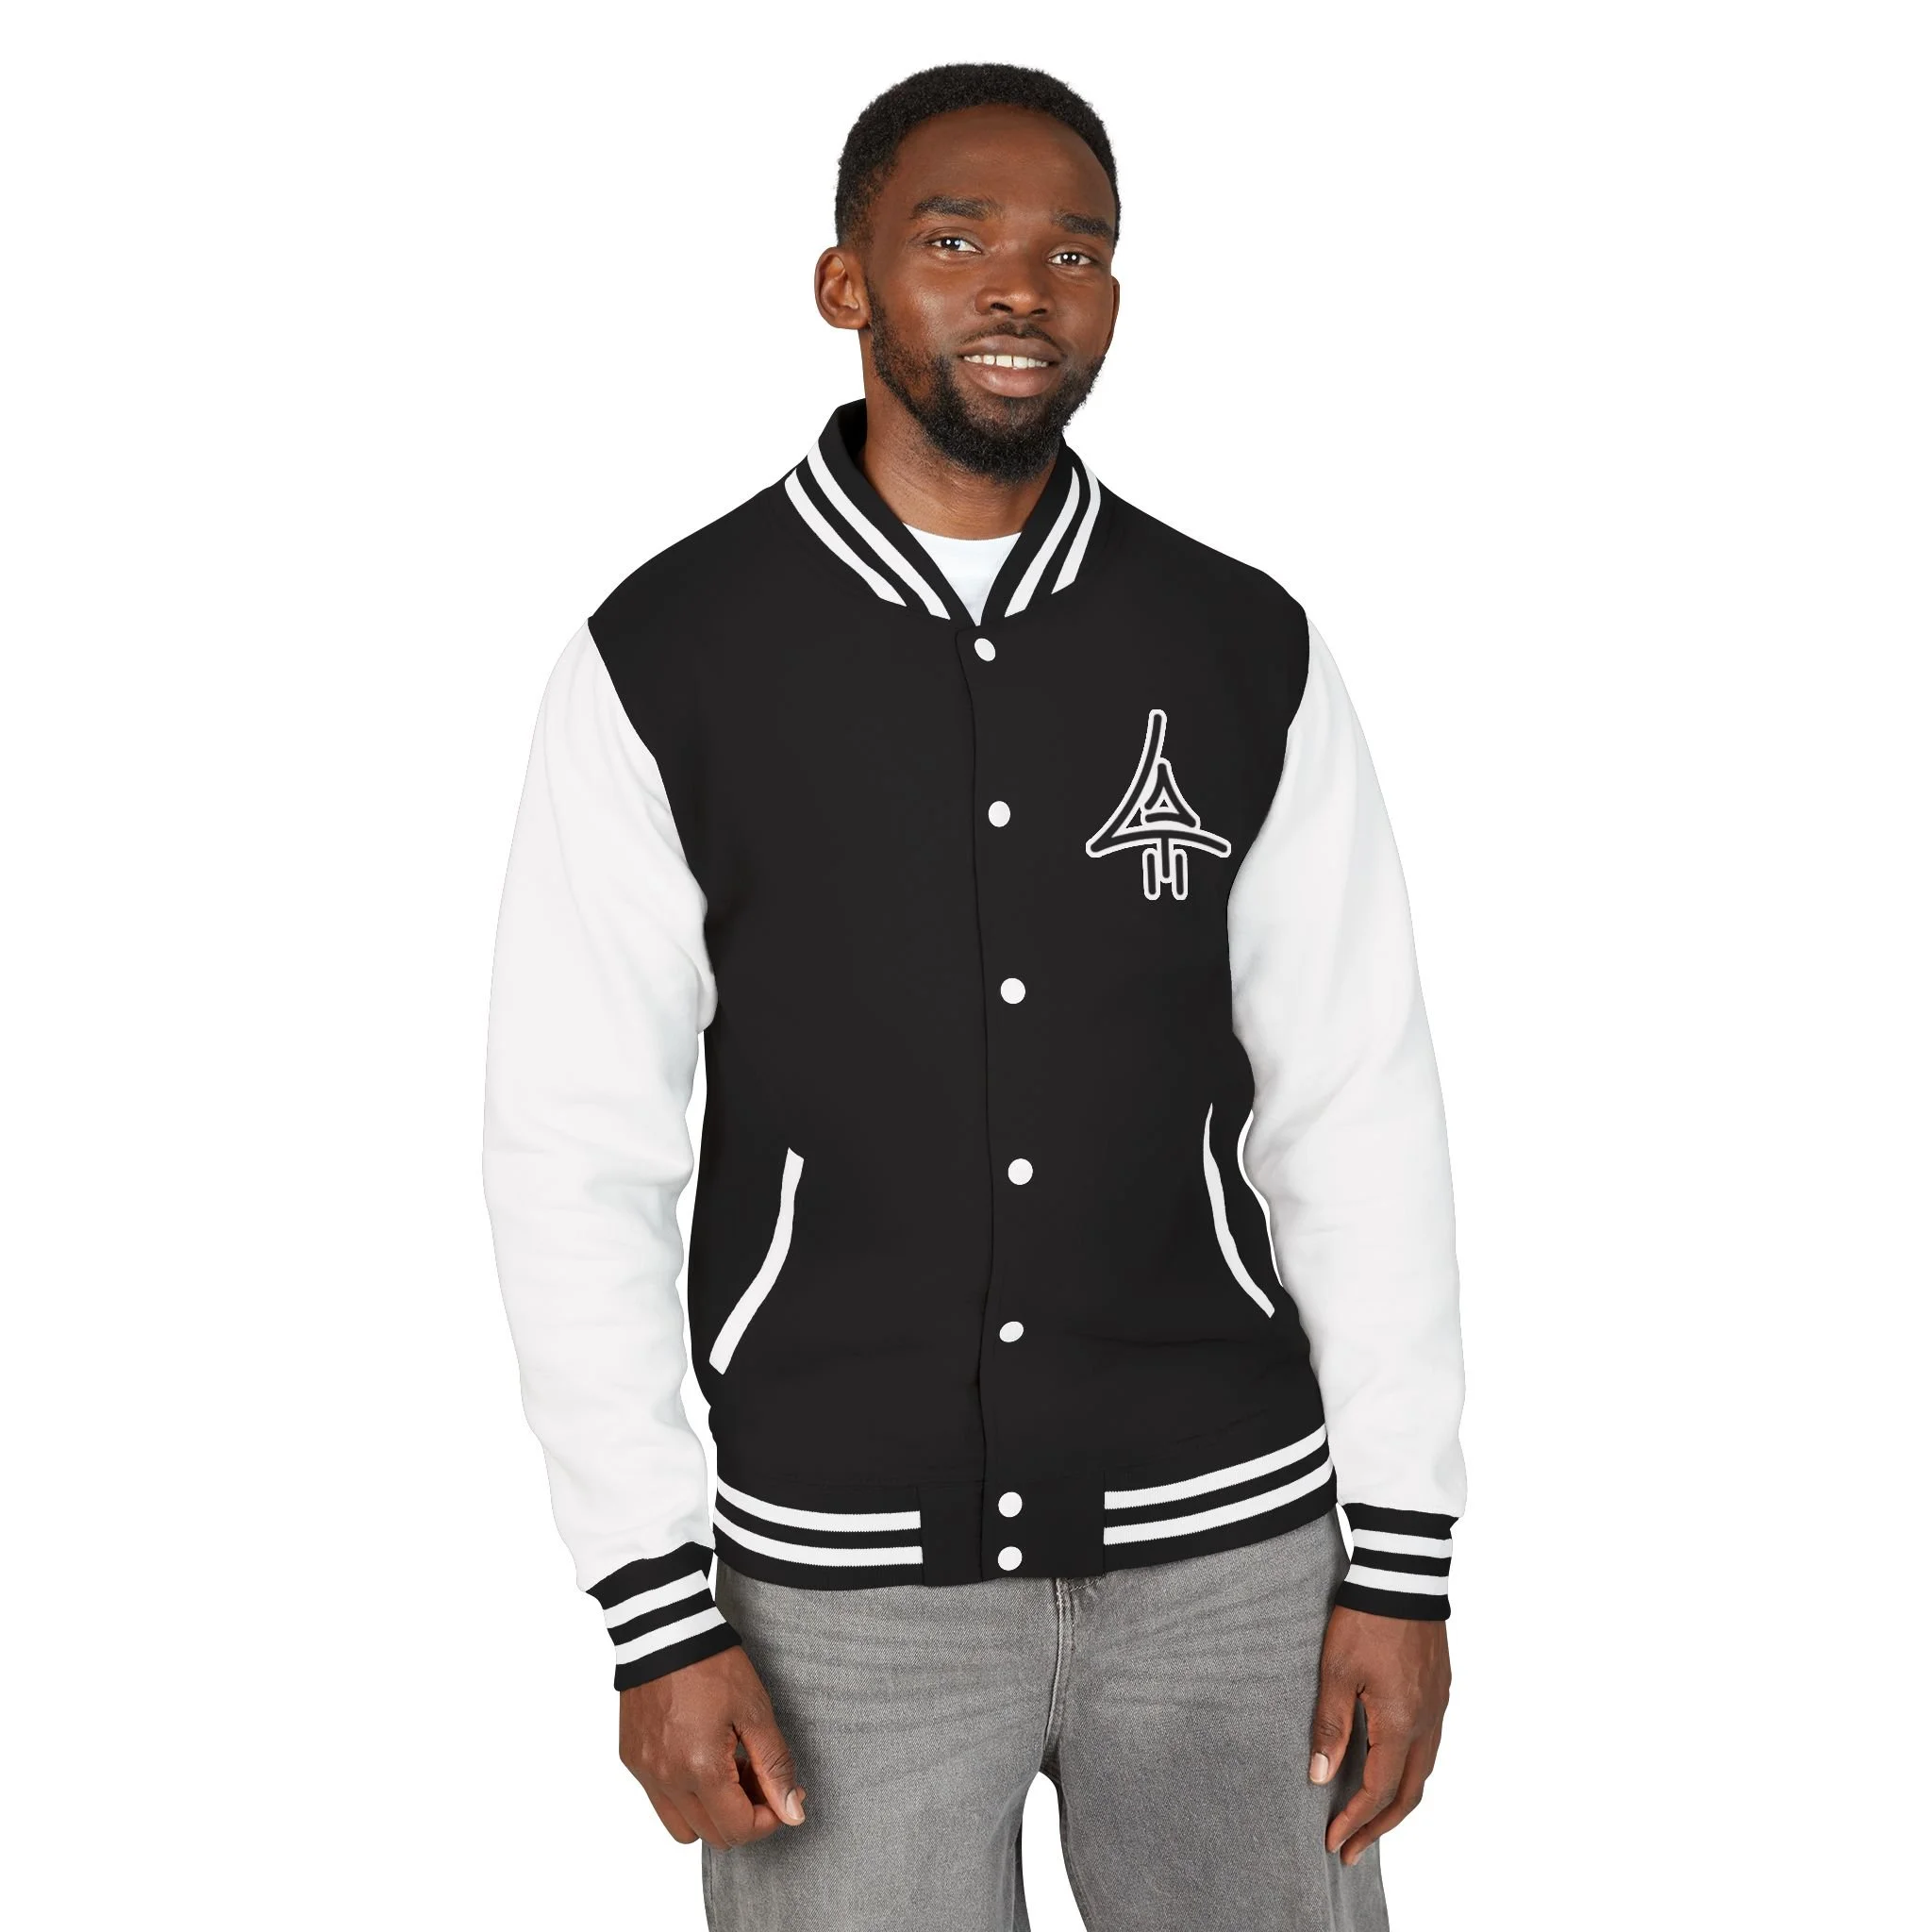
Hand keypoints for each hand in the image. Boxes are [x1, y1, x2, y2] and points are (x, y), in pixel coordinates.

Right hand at [618, 1645, 806, 1849]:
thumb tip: (793, 1813)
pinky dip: (686, 1795)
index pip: (739, 1829)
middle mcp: (666, 1779)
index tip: (785, 1792)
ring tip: (729, 1770)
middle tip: (758, 1775)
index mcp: (700, 1768)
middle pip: (713, 1835)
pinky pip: (661, 1801)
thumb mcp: (756, 1712)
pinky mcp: (633, 1759)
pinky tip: (702, 1758)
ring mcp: (645, 1772)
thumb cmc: (712, 1665)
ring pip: (683, 1828)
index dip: (771, 1819)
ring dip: (712, 1813)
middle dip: (745, 1815)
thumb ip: (775, 1766)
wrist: (664, 1630)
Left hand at [1308, 1607, 1449, 1865]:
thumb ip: (1330, 1726)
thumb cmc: (1365, 1620)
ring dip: (1397, 1800)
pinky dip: (1409, 1770)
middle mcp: (1427, 1723)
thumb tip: (1320, 1776)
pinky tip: (1391, 1767)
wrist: (1402, 1575)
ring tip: (1370, 1819)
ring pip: (1423, 1771)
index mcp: (1401, 1723)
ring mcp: (1437, 1707)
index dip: (1355, 1820)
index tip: (1333, 1842)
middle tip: (1352, 1849)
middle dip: (1379, 1825)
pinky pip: (1429, 1746)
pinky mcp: (1439, 1690)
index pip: (1379, 1789)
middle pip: (1409, 1793)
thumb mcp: (1336, 1672)